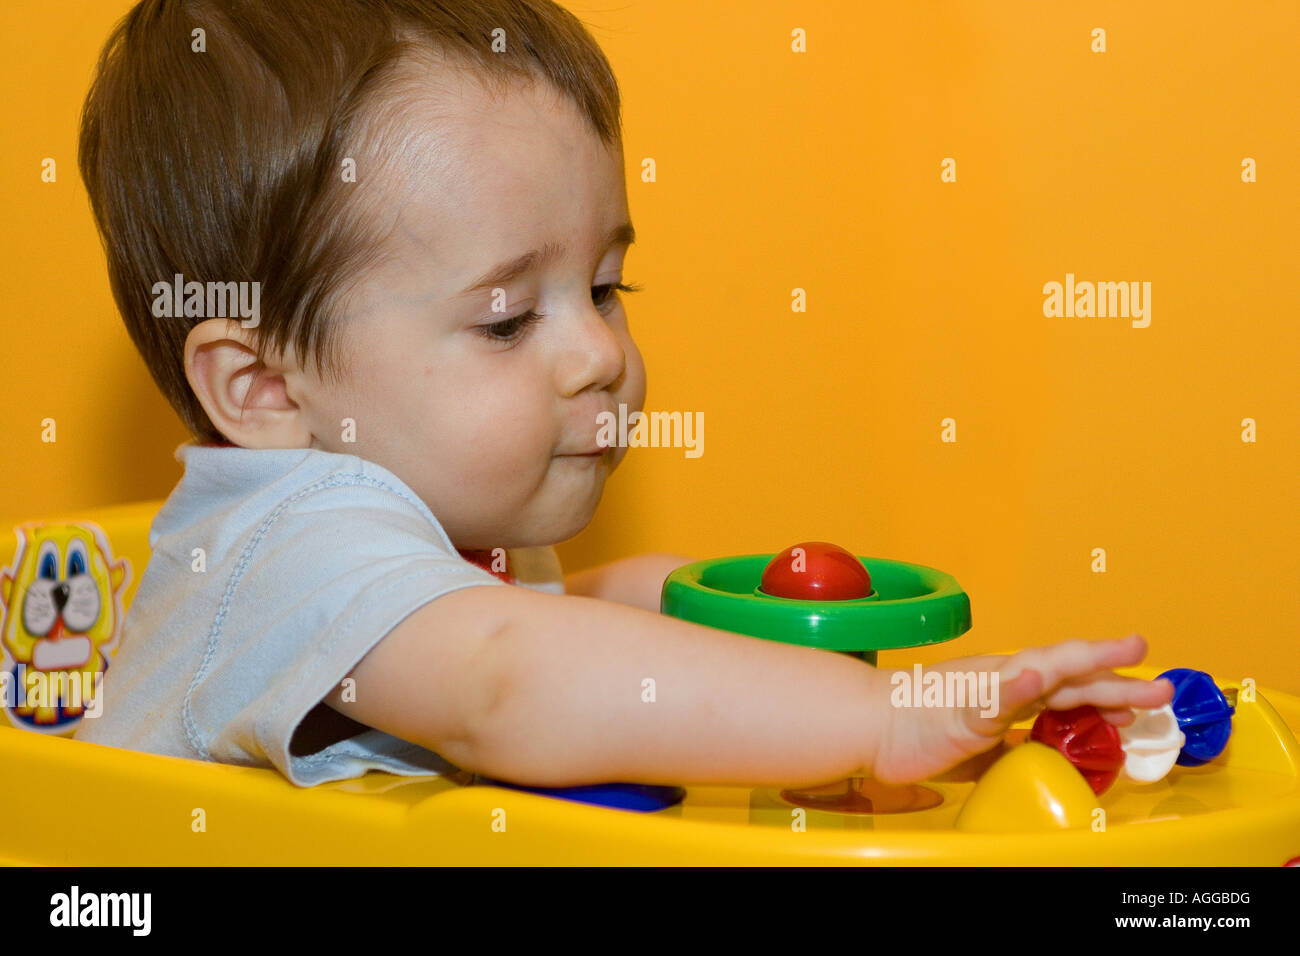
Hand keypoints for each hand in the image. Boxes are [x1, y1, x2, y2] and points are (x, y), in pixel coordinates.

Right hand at [870, 634, 1174, 784]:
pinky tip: (1037, 675)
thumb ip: (1012, 744)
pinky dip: (1016, 685)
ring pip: (1042, 671)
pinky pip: (991, 697)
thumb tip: (1043, 754)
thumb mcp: (980, 744)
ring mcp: (984, 690)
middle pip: (1071, 675)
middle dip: (1118, 678)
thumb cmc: (916, 730)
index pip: (1069, 685)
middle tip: (1160, 686)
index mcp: (1008, 690)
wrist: (868, 722)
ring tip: (1123, 657)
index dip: (1107, 684)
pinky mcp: (961, 707)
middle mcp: (1003, 680)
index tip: (1143, 688)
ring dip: (1084, 664)